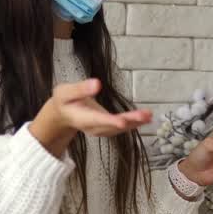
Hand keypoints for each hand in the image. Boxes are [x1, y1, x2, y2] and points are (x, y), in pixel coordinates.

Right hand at [32, 78, 152, 156]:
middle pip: (112, 125)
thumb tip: (97, 84)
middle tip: (144, 115)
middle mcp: (93, 127)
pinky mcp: (108, 128)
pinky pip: (122, 127)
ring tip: (149, 115)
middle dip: (129, 121)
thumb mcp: (65, 92)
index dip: (110, 121)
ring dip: (135, 122)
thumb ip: (80, 89)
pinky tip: (147, 117)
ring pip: (120, 128)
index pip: (97, 120)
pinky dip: (135, 123)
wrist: (63, 115)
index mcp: (81, 118)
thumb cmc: (64, 101)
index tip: (122, 122)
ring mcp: (101, 129)